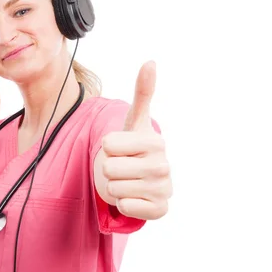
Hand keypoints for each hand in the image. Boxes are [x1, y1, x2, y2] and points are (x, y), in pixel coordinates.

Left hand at [101, 61, 172, 219]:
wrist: (142, 180)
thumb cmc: (133, 148)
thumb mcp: (134, 122)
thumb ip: (142, 92)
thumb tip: (150, 62)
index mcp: (155, 142)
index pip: (107, 144)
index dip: (108, 147)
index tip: (122, 148)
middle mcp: (163, 166)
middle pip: (108, 168)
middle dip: (109, 169)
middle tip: (123, 168)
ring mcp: (164, 190)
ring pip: (113, 188)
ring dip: (114, 186)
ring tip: (128, 181)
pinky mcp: (160, 210)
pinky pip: (125, 206)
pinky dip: (124, 204)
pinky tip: (135, 196)